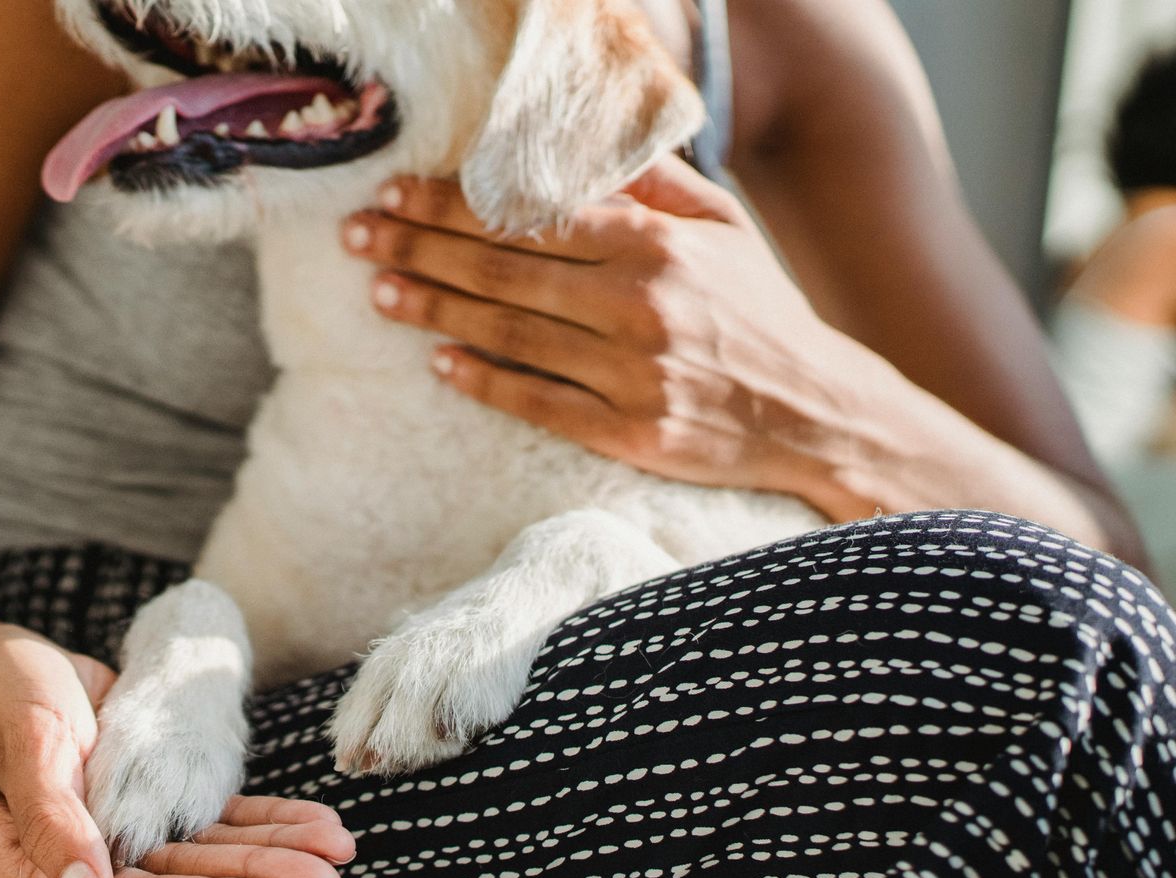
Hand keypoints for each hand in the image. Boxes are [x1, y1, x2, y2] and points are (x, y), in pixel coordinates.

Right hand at [0, 623, 352, 877]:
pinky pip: (213, 829)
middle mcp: (78, 875)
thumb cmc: (1, 695)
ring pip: (205, 862)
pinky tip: (316, 827)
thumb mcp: (26, 742)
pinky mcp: (149, 818)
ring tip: (336, 855)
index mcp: (30, 875)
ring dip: (273, 857)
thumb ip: (53, 819)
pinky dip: (264, 826)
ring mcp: (117, 849)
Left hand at [342, 155, 870, 517]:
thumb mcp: (723, 231)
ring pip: (510, 334)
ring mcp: (630, 374)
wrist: (818, 413)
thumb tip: (582, 146)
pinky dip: (485, 382)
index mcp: (655, 245)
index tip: (396, 192)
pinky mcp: (627, 433)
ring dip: (435, 311)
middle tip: (358, 236)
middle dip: (419, 249)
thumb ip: (651, 187)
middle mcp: (638, 305)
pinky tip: (439, 363)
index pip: (531, 215)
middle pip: (504, 270)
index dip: (454, 204)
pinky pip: (538, 403)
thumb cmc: (759, 312)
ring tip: (379, 293)